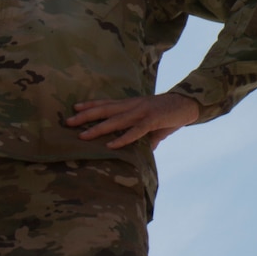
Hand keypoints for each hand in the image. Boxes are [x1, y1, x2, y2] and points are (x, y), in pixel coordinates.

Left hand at [65, 93, 201, 149]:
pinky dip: (123, 138)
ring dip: (98, 128)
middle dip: (85, 116)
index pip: (107, 103)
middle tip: (68, 122)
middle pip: (105, 110)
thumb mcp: (152, 124)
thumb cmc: (169, 114)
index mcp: (131, 104)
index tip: (74, 108)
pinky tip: (112, 145)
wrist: (188, 104)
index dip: (90, 105)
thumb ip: (144, 136)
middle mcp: (133, 106)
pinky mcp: (152, 120)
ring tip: (83, 136)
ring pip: (115, 120)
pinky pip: (135, 131)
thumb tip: (141, 151)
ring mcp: (142, 112)